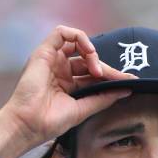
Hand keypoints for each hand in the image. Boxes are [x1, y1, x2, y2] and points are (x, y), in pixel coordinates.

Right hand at [2, 25, 135, 146]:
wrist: (29, 124)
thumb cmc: (50, 121)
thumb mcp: (83, 109)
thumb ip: (104, 98)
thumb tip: (126, 90)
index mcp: (68, 85)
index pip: (93, 74)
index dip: (110, 76)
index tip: (128, 82)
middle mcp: (60, 71)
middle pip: (88, 60)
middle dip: (105, 67)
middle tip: (119, 78)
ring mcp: (52, 61)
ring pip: (77, 44)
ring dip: (93, 53)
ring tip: (98, 70)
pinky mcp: (43, 52)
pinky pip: (62, 33)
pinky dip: (79, 37)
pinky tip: (89, 52)